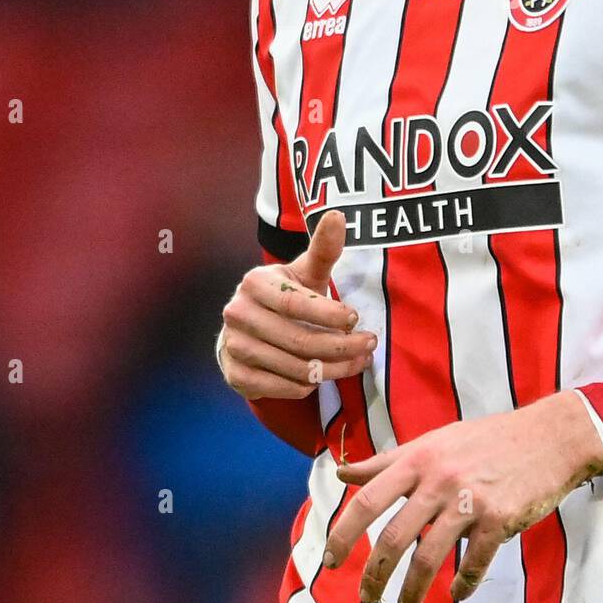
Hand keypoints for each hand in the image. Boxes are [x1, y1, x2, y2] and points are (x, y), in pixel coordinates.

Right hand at [218, 210, 375, 399]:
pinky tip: (324, 375)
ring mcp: (234, 347)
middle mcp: (238, 315)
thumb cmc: (287, 297)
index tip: (357, 318)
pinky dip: (308, 385)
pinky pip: (281, 388)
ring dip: (332, 369)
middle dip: (341, 346)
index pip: (296, 303)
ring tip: (358, 361)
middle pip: (298, 339)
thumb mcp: (305, 273)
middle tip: (369, 345)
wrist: (249, 329)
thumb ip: (323, 249)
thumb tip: (338, 214)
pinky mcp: (236, 375)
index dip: (329, 314)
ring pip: (293, 367)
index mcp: (255, 283)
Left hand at [322, 391, 602, 602]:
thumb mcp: (434, 441)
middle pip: (394, 536)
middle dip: (374, 575)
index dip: (344, 533)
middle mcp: (439, 478)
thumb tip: (342, 471)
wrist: (548, 435)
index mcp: (419, 458)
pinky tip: (456, 595)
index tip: (331, 560)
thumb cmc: (486, 438)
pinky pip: (474, 563)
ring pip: (429, 557)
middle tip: (367, 597)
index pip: (369, 499)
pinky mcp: (500, 519)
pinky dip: (463, 586)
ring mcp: (470, 500)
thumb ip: (388, 460)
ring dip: (412, 590)